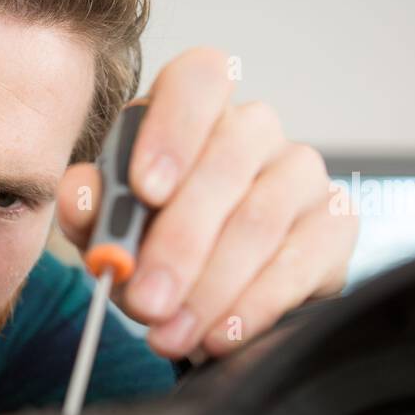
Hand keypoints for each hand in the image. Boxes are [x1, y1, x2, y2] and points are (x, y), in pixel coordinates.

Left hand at [57, 47, 358, 360]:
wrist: (205, 296)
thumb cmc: (154, 245)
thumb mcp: (110, 228)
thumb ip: (91, 206)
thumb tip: (80, 193)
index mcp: (194, 110)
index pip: (199, 80)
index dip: (174, 128)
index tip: (145, 189)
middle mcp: (254, 131)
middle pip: (227, 163)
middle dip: (180, 242)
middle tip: (147, 299)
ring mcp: (301, 174)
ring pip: (260, 220)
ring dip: (209, 287)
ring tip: (170, 333)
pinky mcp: (335, 224)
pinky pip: (301, 262)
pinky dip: (254, 306)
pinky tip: (221, 335)